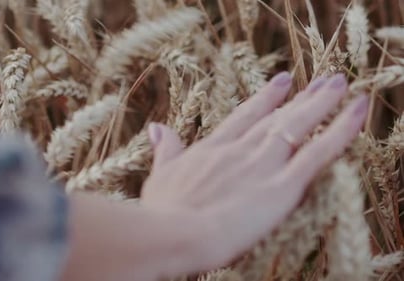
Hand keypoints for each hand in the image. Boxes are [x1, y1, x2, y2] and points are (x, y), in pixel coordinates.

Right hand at [140, 72, 368, 270]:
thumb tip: (157, 128)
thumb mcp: (160, 176)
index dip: (265, 99)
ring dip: (322, 104)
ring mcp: (263, 164)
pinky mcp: (283, 185)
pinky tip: (357, 113)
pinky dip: (341, 131)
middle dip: (301, 99)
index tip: (281, 82)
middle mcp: (241, 150)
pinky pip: (319, 153)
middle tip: (322, 81)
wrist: (173, 232)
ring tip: (340, 84)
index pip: (245, 118)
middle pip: (277, 118)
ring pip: (298, 126)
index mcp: (213, 149)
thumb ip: (165, 150)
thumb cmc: (163, 212)